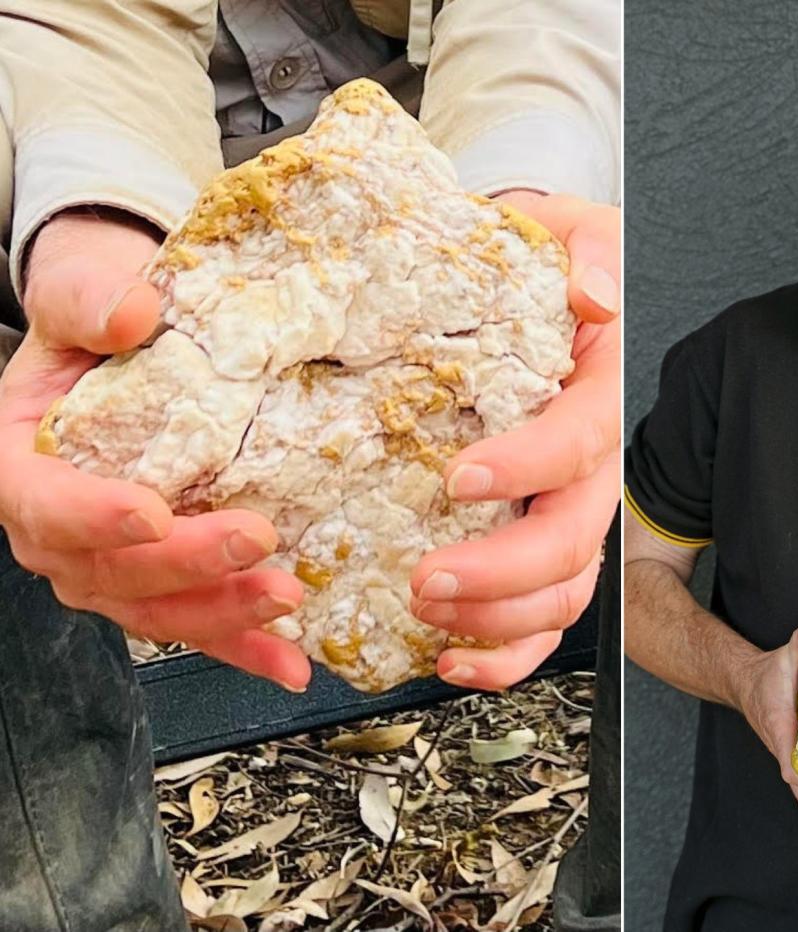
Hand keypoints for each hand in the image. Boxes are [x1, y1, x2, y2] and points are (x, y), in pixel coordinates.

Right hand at [0, 209, 309, 689]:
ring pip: (154, 608)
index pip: (41, 503)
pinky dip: (243, 646)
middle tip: (257, 542)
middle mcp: (57, 527)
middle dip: (185, 565)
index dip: (92, 516)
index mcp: (19, 462)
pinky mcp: (160, 579)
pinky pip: (195, 621)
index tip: (151, 512)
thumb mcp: (78, 294)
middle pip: (108, 569)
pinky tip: (290, 663)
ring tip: (285, 602)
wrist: (122, 347)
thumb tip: (131, 313)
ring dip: (222, 615)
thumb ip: (88, 300)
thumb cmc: (91, 326)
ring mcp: (109, 562)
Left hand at [410, 193, 620, 690]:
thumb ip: (586, 253)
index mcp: (601, 391)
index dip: (528, 466)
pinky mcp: (538, 538)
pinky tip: (451, 659)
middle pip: (574, 539)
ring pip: (563, 593)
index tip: (459, 477)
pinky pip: (540, 614)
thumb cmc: (547, 266)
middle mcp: (594, 464)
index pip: (581, 439)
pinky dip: (504, 653)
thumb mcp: (571, 232)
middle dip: (503, 572)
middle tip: (426, 579)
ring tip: (428, 618)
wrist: (541, 291)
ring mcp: (569, 509)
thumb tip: (593, 294)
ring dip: (499, 622)